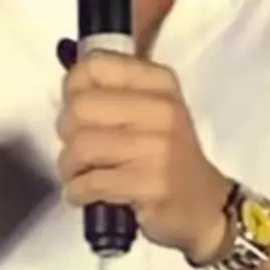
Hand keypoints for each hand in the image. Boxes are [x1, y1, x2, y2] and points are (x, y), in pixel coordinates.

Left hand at [56, 48, 231, 262]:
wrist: (203, 203)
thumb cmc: (162, 151)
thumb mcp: (146, 107)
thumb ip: (108, 88)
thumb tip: (66, 76)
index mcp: (158, 81)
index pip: (95, 66)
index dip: (72, 86)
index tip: (73, 105)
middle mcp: (162, 108)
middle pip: (80, 107)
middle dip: (66, 130)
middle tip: (74, 145)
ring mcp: (159, 147)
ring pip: (82, 146)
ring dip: (68, 165)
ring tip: (77, 173)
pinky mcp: (152, 184)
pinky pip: (92, 182)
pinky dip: (77, 190)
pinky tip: (82, 193)